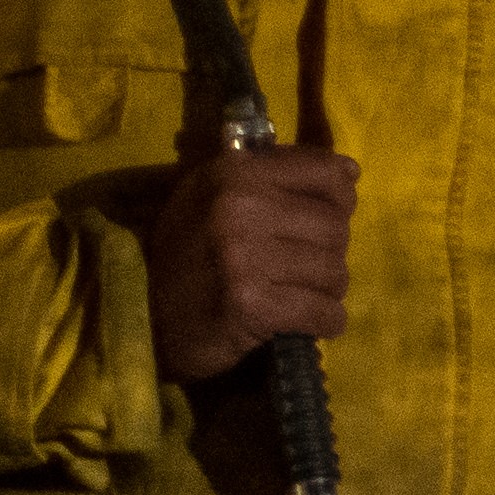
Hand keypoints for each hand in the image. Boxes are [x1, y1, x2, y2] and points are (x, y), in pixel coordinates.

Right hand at [147, 145, 354, 382]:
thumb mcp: (216, 196)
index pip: (326, 174)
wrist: (144, 316)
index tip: (330, 217)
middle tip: (303, 270)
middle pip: (335, 227)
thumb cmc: (190, 253)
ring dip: (326, 290)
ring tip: (298, 294)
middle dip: (329, 254)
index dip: (341, 200)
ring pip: (334, 271)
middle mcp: (239, 207)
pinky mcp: (252, 305)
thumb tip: (350, 172)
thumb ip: (277, 176)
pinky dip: (324, 321)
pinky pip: (323, 311)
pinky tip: (304, 322)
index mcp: (235, 173)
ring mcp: (244, 257)